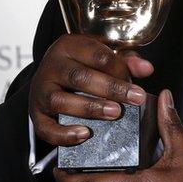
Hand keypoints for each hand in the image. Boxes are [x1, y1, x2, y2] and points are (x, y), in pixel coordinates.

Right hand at [30, 34, 153, 145]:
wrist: (50, 78)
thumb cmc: (82, 66)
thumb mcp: (102, 57)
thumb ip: (126, 62)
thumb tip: (146, 69)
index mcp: (69, 46)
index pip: (96, 55)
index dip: (119, 70)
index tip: (138, 87)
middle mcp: (51, 66)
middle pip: (79, 76)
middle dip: (110, 89)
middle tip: (134, 99)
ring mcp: (41, 90)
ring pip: (61, 100)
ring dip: (89, 108)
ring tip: (114, 113)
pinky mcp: (36, 114)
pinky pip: (46, 127)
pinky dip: (64, 134)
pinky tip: (85, 135)